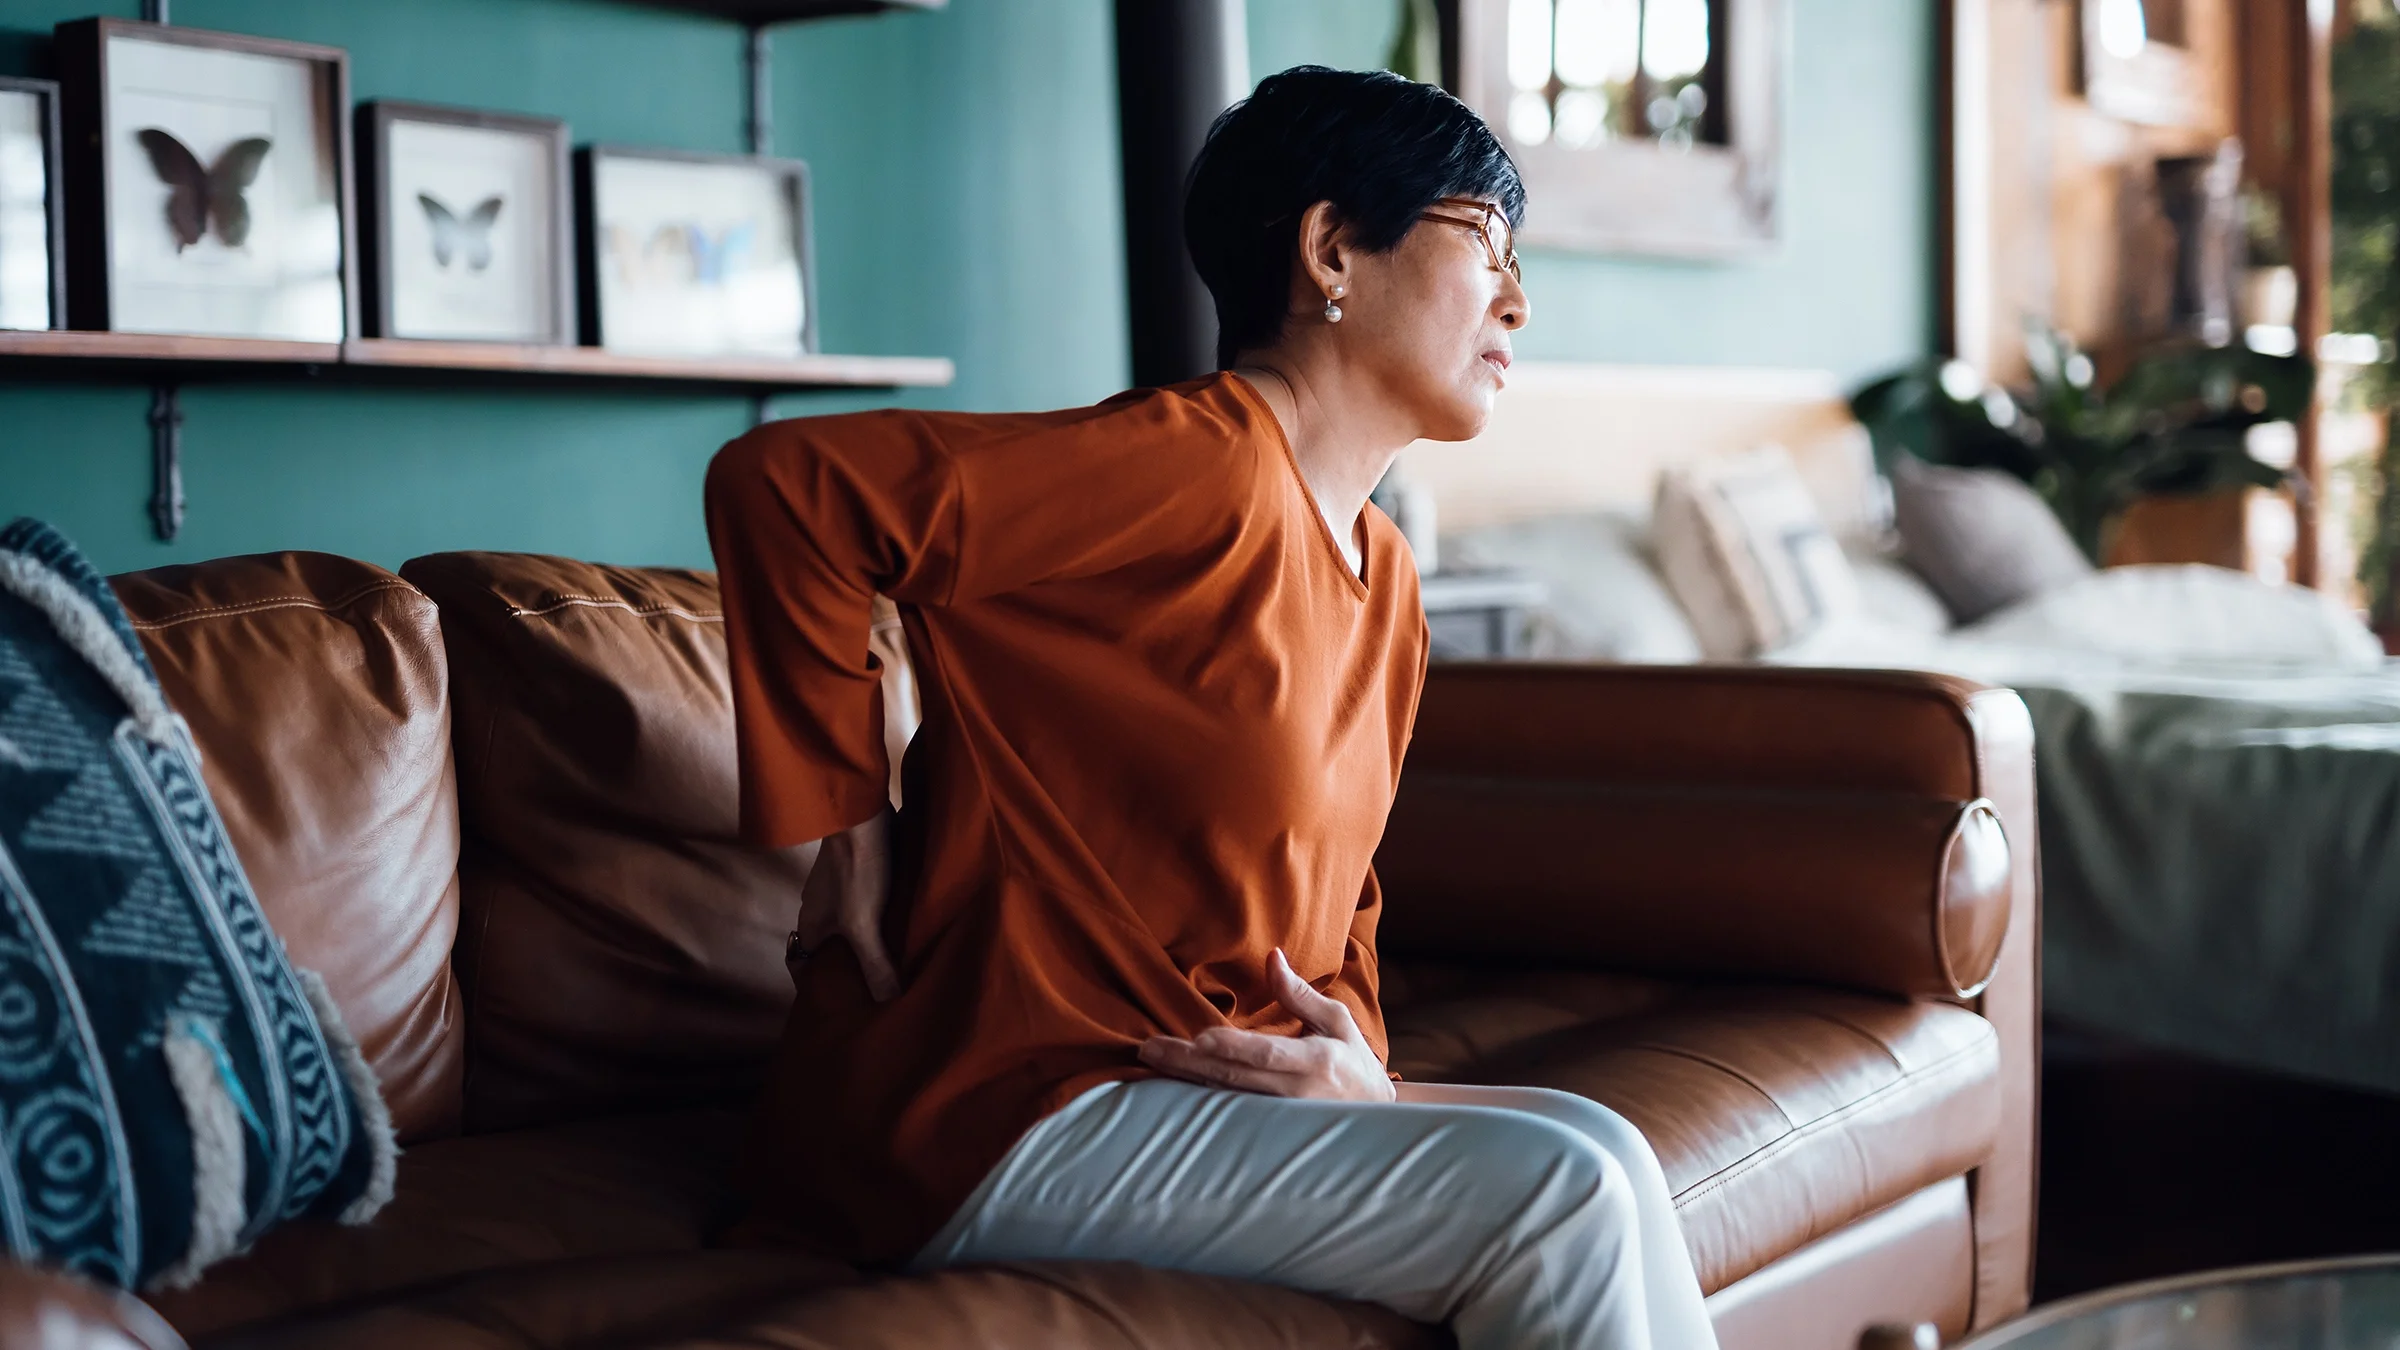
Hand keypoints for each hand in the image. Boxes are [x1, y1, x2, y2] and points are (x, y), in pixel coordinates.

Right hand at [793, 808, 899, 1001]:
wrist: (861, 811)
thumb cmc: (856, 869)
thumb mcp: (864, 924)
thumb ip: (874, 964)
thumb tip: (887, 1002)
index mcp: (810, 923)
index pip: (803, 964)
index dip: (815, 985)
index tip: (837, 1005)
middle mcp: (820, 907)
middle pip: (829, 947)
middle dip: (848, 967)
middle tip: (874, 990)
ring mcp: (838, 888)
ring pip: (849, 925)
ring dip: (868, 942)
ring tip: (894, 963)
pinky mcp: (860, 871)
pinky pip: (867, 905)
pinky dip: (880, 919)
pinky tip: (903, 926)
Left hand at [1138, 948, 1393, 1101]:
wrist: (1375, 1117)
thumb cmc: (1354, 1062)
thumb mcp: (1337, 1021)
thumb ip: (1299, 994)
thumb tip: (1272, 957)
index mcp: (1314, 1061)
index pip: (1267, 1055)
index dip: (1233, 1048)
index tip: (1200, 1037)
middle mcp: (1294, 1093)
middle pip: (1233, 1078)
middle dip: (1189, 1063)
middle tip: (1149, 1048)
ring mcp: (1280, 1118)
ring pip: (1225, 1098)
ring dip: (1186, 1079)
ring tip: (1152, 1060)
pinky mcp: (1269, 1131)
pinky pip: (1229, 1112)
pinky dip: (1199, 1097)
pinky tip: (1172, 1085)